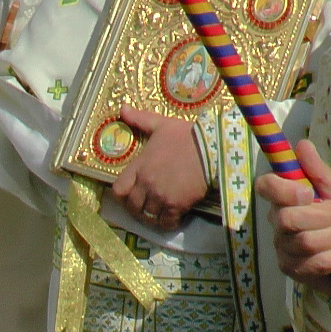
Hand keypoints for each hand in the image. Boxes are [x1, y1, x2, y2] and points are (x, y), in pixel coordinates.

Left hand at [109, 105, 205, 230]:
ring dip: (152, 217)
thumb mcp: (160, 125)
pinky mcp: (177, 205)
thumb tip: (122, 108)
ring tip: (158, 213)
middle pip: (132, 206)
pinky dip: (167, 223)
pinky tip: (173, 217)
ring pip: (148, 216)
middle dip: (137, 208)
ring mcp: (161, 195)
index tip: (130, 195)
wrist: (211, 148)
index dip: (122, 195)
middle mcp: (146, 183)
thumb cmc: (186, 135)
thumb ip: (140, 120)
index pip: (118, 189)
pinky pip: (166, 222)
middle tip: (145, 206)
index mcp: (140, 166)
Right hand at [257, 140, 330, 295]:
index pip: (265, 187)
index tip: (307, 192)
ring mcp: (285, 251)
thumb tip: (302, 144)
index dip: (283, 189)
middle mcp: (279, 225)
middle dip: (324, 216)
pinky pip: (318, 263)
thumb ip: (319, 170)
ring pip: (306, 242)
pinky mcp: (296, 273)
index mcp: (285, 199)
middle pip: (287, 219)